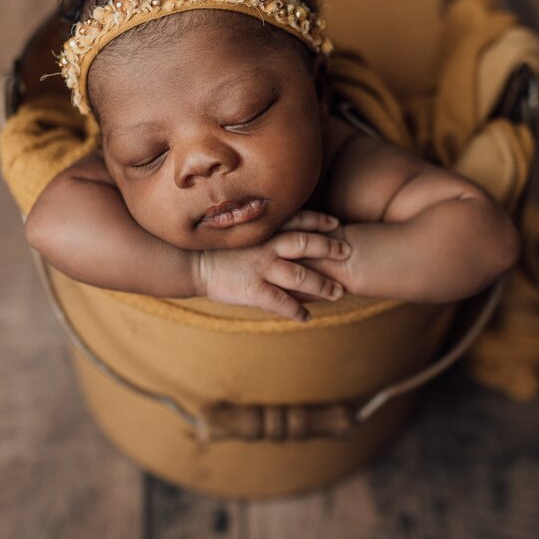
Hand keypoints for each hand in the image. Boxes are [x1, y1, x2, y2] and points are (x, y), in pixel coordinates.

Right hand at [192, 210, 351, 320]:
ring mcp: (261, 268)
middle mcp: (266, 246)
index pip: (298, 220)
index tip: (337, 223)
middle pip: (307, 244)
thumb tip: (282, 230)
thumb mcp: (240, 231)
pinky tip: (307, 318)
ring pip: (302, 275)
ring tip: (338, 293)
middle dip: (330, 249)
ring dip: (323, 285)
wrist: (191, 264)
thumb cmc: (217, 248)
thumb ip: (262, 230)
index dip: (320, 221)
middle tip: (348, 253)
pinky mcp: (254, 290)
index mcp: (264, 230)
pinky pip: (282, 302)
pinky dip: (297, 311)